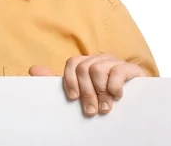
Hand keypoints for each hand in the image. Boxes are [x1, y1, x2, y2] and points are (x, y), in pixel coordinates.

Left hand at [30, 54, 145, 116]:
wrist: (137, 102)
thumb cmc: (104, 97)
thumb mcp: (81, 92)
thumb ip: (59, 82)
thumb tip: (33, 69)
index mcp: (87, 63)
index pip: (72, 63)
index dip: (70, 80)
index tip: (72, 99)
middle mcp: (99, 59)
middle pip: (84, 68)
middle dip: (86, 92)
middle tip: (91, 111)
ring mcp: (115, 62)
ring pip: (98, 69)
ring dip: (100, 92)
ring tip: (105, 108)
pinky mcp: (131, 68)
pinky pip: (118, 71)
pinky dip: (115, 86)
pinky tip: (117, 97)